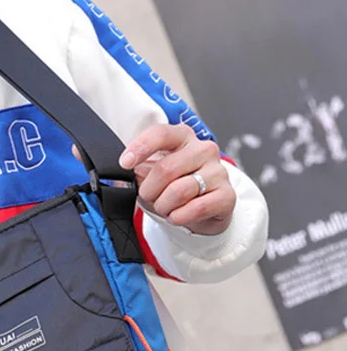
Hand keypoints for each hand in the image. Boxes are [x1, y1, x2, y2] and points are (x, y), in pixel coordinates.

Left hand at [118, 123, 234, 235]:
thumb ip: (139, 171)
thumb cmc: (175, 186)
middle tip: (150, 197)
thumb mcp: (153, 175)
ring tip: (165, 207)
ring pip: (179, 191)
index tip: (124, 163)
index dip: (140, 147)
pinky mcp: (227, 195)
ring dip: (164, 206)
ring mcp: (218, 171)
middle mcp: (204, 149)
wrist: (204, 210)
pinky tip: (178, 216)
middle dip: (149, 190)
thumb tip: (124, 177)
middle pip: (165, 168)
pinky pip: (196, 208)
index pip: (161, 134)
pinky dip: (179, 217)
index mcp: (183, 137)